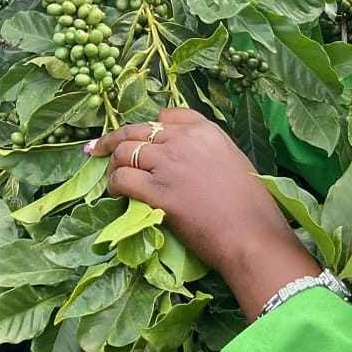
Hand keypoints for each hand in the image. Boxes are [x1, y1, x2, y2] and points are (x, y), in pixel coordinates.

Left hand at [89, 107, 320, 319]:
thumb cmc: (252, 206)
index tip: (140, 137)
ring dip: (113, 164)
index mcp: (206, 130)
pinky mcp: (156, 191)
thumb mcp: (234, 161)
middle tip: (99, 148)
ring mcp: (168, 164)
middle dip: (115, 139)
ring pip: (125, 152)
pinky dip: (113, 183)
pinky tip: (114, 192)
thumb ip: (207, 151)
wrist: (250, 236)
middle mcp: (183, 140)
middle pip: (138, 130)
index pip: (166, 115)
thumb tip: (187, 158)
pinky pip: (122, 179)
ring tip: (110, 174)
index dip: (149, 128)